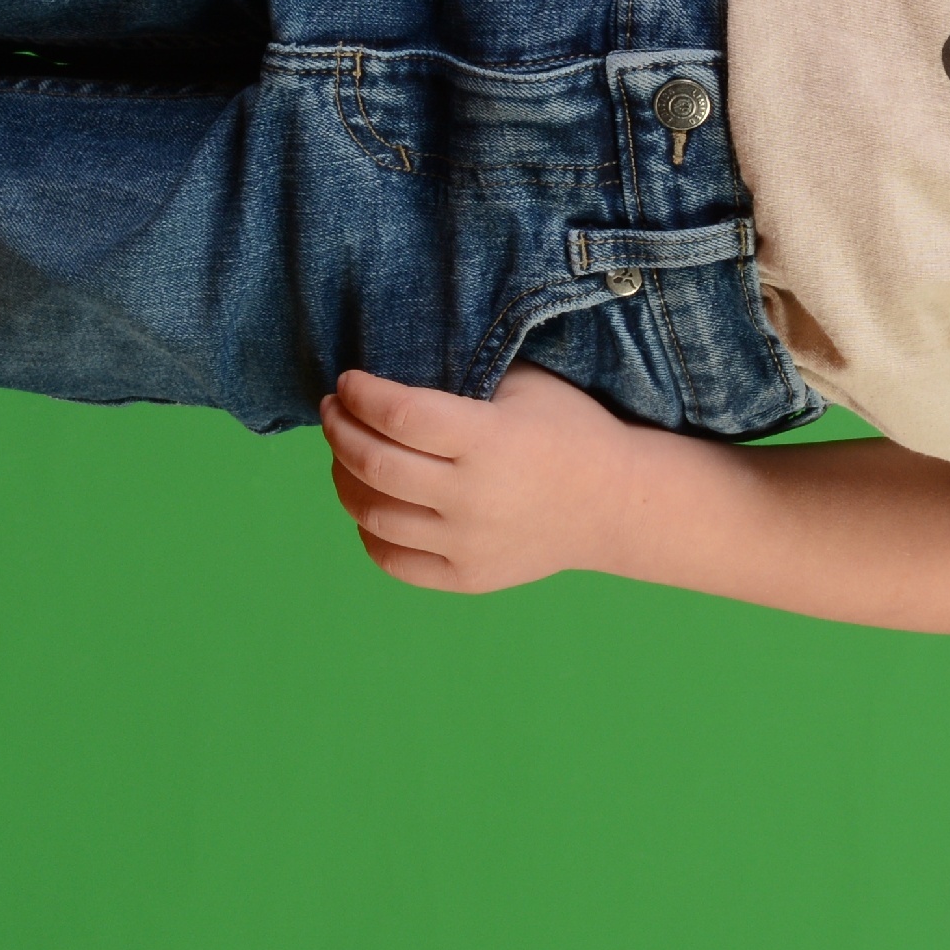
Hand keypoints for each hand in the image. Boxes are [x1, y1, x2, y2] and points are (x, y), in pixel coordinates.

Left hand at [320, 361, 697, 591]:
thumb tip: (389, 371)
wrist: (617, 504)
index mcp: (492, 440)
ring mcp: (468, 544)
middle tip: (333, 411)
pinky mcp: (467, 578)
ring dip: (343, 477)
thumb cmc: (570, 431)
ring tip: (344, 453)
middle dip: (339, 430)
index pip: (400, 415)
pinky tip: (368, 502)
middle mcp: (475, 497)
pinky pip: (391, 558)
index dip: (361, 394)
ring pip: (371, 515)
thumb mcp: (525, 385)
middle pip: (375, 464)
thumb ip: (462, 376)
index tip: (347, 381)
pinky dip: (366, 528)